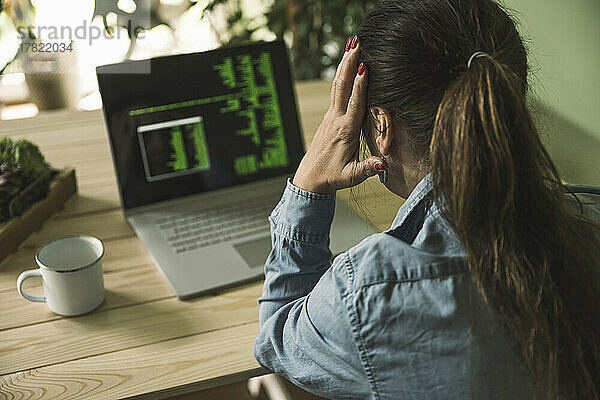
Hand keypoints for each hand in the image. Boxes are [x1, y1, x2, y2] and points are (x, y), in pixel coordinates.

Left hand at [292, 36, 384, 193]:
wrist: (310, 179)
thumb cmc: (332, 177)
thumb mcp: (351, 176)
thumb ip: (368, 168)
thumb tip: (383, 164)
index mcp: (345, 131)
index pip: (355, 103)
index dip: (360, 85)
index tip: (364, 66)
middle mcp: (336, 120)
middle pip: (342, 86)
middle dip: (349, 63)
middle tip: (356, 42)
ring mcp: (331, 117)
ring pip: (337, 85)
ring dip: (344, 64)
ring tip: (351, 44)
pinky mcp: (329, 117)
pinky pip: (336, 91)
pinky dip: (342, 75)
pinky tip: (346, 64)